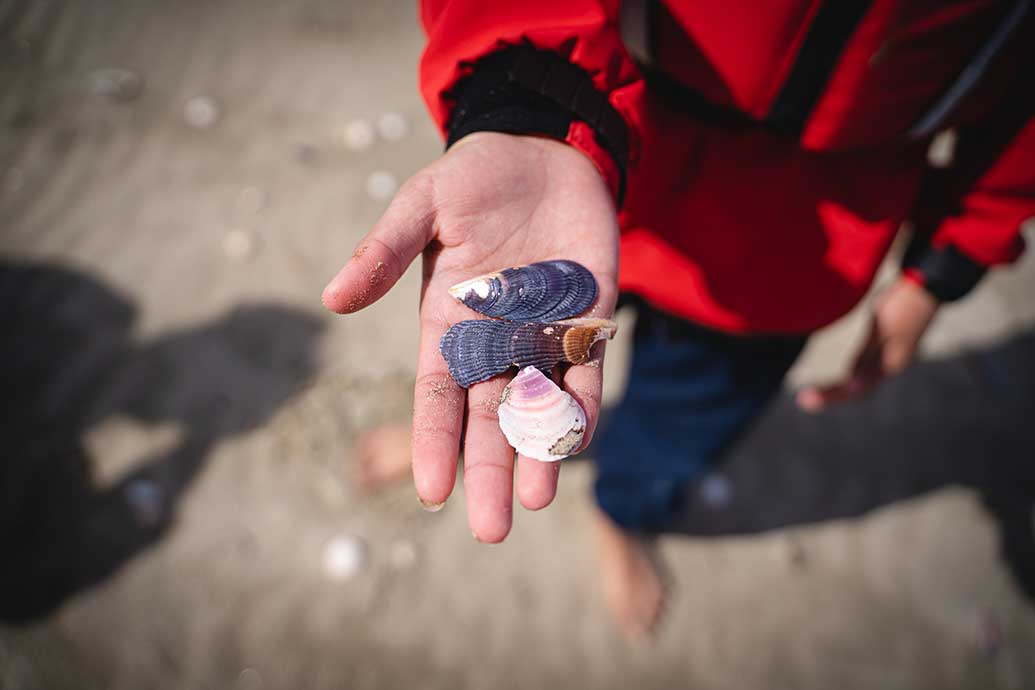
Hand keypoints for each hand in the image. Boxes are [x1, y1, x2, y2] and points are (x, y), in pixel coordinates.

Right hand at [322, 132, 619, 541]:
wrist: (544, 150)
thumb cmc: (473, 177)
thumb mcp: (422, 205)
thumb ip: (383, 251)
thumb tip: (332, 299)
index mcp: (448, 325)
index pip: (437, 396)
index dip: (433, 442)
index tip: (432, 490)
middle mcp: (494, 342)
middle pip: (488, 419)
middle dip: (488, 472)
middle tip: (490, 530)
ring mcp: (543, 335)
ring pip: (538, 407)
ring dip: (537, 454)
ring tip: (536, 500)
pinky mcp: (589, 320)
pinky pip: (585, 371)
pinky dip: (581, 405)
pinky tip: (577, 440)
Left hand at [797, 276, 938, 411]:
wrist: (925, 285)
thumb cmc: (902, 305)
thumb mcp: (881, 330)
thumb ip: (865, 357)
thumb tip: (852, 386)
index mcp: (889, 365)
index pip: (855, 390)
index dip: (830, 396)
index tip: (806, 399)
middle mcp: (890, 366)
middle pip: (857, 390)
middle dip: (831, 396)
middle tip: (804, 400)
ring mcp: (891, 357)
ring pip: (862, 382)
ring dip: (839, 389)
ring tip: (815, 395)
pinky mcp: (889, 347)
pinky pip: (865, 369)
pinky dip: (849, 377)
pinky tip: (841, 377)